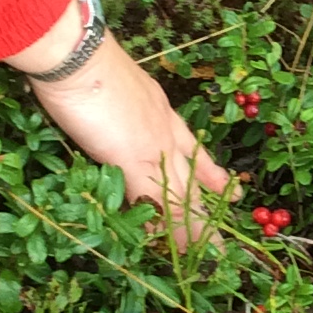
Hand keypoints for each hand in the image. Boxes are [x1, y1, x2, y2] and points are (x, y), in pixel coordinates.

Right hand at [7, 0, 228, 244]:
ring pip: (181, 198)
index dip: (213, 175)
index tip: (233, 192)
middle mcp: (165, 132)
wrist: (78, 54)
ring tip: (214, 258)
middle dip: (209, 214)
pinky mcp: (133, 163)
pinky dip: (161, 229)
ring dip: (194, 231)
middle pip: (193, 182)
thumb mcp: (113, 86)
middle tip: (228, 245)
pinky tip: (170, 250)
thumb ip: (120, 108)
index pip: (193, 150)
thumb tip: (109, 117)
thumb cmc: (85, 62)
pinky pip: (153, 204)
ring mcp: (152, 149)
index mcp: (162, 112)